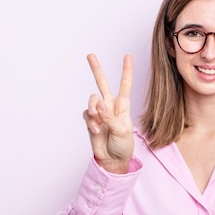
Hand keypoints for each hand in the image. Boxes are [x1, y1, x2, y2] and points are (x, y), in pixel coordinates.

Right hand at [83, 53, 133, 172]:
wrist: (113, 159)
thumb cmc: (123, 145)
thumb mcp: (121, 130)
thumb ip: (109, 116)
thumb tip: (99, 104)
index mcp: (123, 105)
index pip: (125, 84)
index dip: (126, 70)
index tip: (128, 56)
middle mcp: (110, 105)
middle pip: (102, 83)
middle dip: (96, 69)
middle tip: (90, 55)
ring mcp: (99, 112)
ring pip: (92, 99)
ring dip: (93, 108)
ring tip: (97, 120)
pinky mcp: (90, 120)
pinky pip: (87, 114)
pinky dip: (91, 121)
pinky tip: (96, 130)